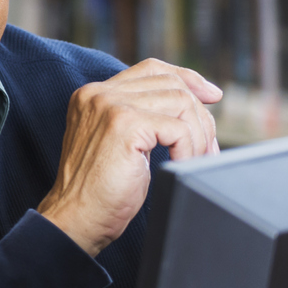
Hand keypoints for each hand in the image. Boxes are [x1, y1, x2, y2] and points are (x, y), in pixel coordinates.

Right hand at [37, 59, 221, 258]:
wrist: (75, 218)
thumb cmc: (99, 191)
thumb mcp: (118, 143)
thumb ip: (140, 118)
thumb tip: (190, 107)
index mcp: (94, 95)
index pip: (151, 69)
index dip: (187, 78)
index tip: (212, 96)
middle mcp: (99, 94)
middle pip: (172, 84)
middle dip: (200, 116)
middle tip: (208, 149)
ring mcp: (110, 106)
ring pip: (181, 102)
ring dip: (198, 136)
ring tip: (194, 160)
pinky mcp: (125, 125)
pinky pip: (180, 129)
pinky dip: (190, 150)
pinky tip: (179, 165)